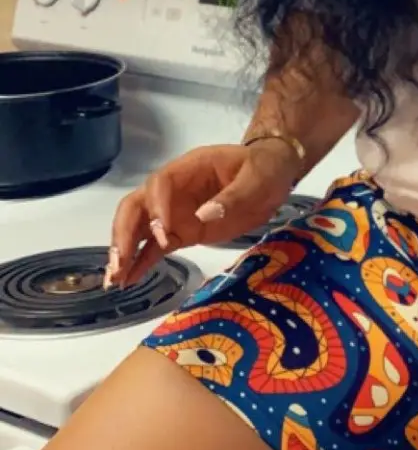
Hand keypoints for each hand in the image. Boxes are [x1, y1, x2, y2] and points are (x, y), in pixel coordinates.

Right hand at [106, 140, 303, 287]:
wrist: (272, 177)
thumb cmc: (265, 170)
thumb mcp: (257, 179)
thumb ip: (233, 196)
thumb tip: (204, 215)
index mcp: (188, 169)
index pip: (160, 185)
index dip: (156, 208)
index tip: (163, 233)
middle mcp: (172, 191)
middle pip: (137, 206)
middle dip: (125, 233)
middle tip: (120, 261)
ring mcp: (174, 212)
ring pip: (138, 228)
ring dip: (124, 251)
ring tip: (114, 277)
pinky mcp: (182, 232)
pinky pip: (155, 247)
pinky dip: (141, 262)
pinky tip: (128, 280)